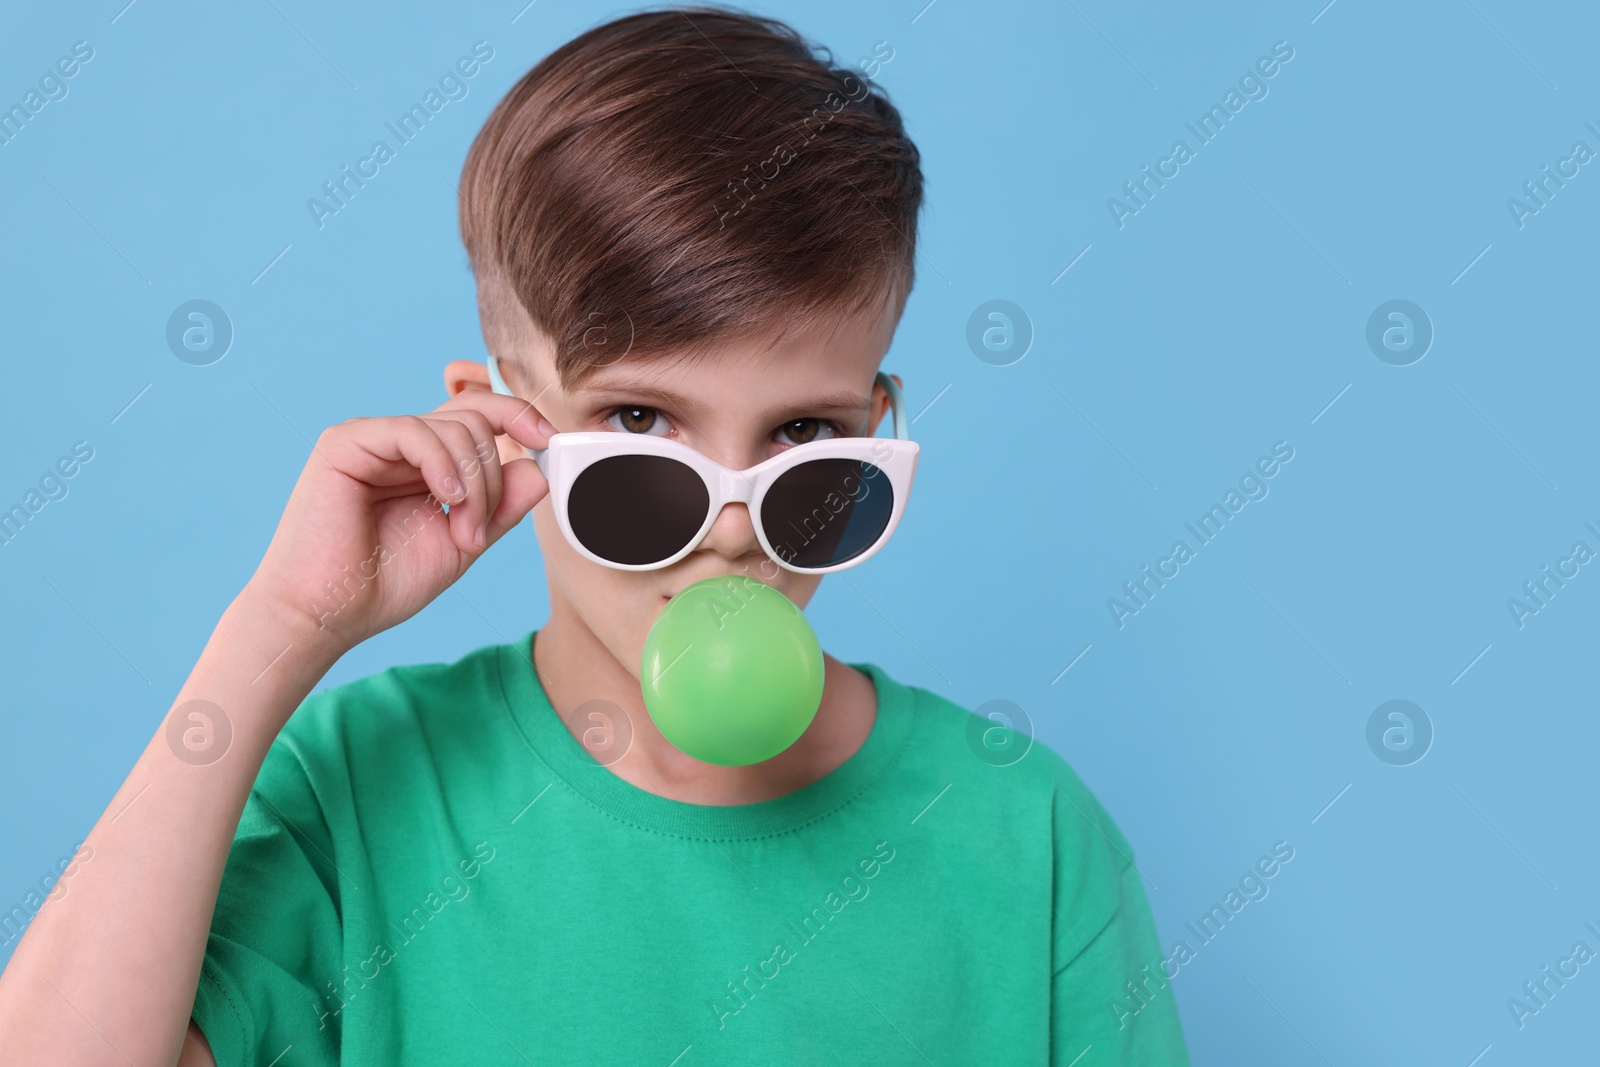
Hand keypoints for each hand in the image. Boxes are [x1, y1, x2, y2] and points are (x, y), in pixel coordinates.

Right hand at [243, 388, 553, 654]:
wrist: (326, 615)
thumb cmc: (384, 585)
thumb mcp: (464, 543)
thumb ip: (501, 507)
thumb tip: (538, 467)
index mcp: (426, 463)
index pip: (480, 417)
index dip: (519, 417)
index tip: (549, 441)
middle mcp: (401, 445)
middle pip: (476, 418)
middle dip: (494, 477)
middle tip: (478, 532)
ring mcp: (373, 439)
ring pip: (455, 426)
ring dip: (475, 485)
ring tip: (462, 534)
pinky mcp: (346, 443)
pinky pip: (415, 431)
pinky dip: (444, 465)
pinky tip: (446, 499)